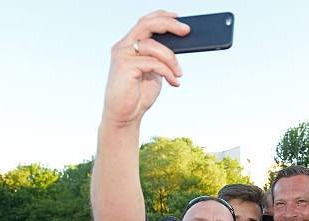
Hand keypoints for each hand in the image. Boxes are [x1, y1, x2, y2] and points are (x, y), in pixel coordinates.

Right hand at [102, 10, 189, 127]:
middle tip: (186, 31)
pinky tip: (174, 82)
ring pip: (153, 45)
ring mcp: (122, 55)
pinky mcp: (125, 66)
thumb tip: (180, 46)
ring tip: (179, 73)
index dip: (162, 16)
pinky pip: (154, 63)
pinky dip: (168, 72)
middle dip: (169, 25)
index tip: (180, 18)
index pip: (145, 22)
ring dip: (172, 59)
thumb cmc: (138, 95)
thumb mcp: (153, 72)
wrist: (125, 115)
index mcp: (129, 45)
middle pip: (147, 25)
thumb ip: (160, 58)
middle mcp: (123, 46)